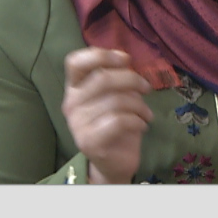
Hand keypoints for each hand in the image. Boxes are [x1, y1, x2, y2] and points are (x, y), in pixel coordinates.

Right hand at [61, 47, 152, 184]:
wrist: (114, 161)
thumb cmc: (117, 122)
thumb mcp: (117, 94)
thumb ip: (117, 76)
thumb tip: (126, 59)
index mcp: (75, 87)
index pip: (76, 62)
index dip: (102, 55)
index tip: (126, 59)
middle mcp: (71, 103)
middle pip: (103, 79)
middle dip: (132, 80)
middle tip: (147, 88)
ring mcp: (77, 124)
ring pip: (116, 101)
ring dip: (140, 105)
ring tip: (146, 114)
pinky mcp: (88, 141)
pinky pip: (119, 121)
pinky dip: (137, 121)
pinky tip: (142, 126)